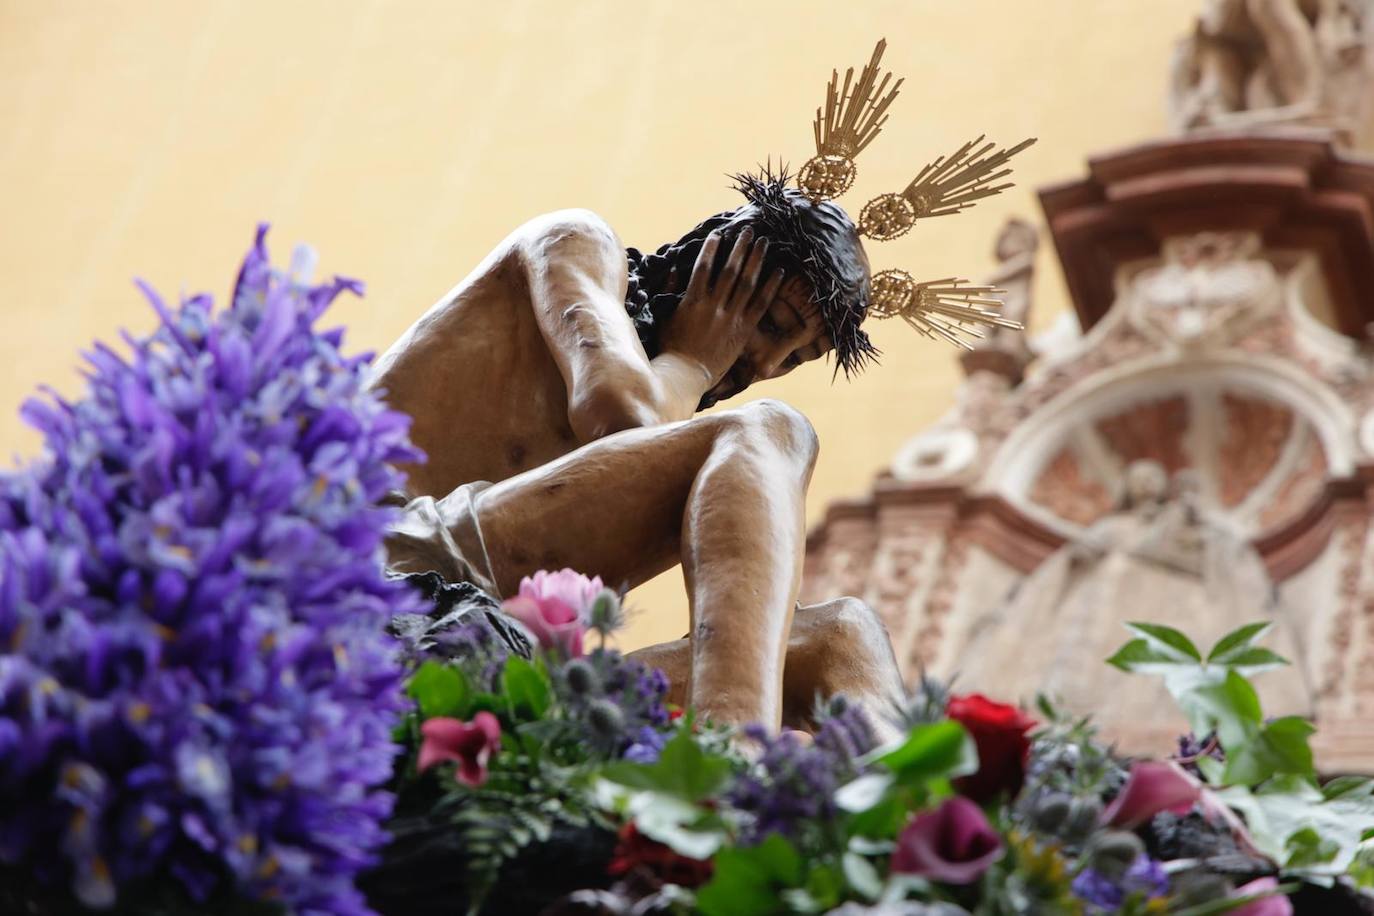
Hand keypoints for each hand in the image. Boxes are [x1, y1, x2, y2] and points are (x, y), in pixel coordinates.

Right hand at [658, 227, 784, 385]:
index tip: (718, 234)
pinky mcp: (743, 331)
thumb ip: (672, 290)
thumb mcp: (666, 316)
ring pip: (747, 283)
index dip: (711, 249)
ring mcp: (730, 318)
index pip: (704, 268)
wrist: (686, 375)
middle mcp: (714, 306)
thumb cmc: (672, 347)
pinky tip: (779, 271)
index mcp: (693, 301)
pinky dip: (770, 287)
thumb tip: (676, 267)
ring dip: (756, 260)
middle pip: (730, 270)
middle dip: (739, 248)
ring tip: (763, 242)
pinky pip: (760, 304)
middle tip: (747, 231)